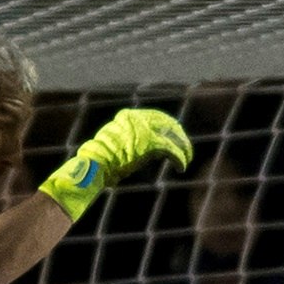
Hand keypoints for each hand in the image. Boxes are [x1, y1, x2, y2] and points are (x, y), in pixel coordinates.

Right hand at [38, 107, 192, 219]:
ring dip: (183, 149)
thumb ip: (128, 140)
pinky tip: (181, 168)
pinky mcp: (150, 144)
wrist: (96, 164)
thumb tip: (139, 149)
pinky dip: (179, 159)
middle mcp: (138, 119)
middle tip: (186, 149)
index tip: (175, 136)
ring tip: (186, 160)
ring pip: (172, 137)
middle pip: (167, 124)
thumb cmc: (100, 160)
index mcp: (129, 116)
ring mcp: (145, 130)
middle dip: (179, 137)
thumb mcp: (114, 144)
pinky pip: (171, 150)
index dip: (169, 127)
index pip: (156, 117)